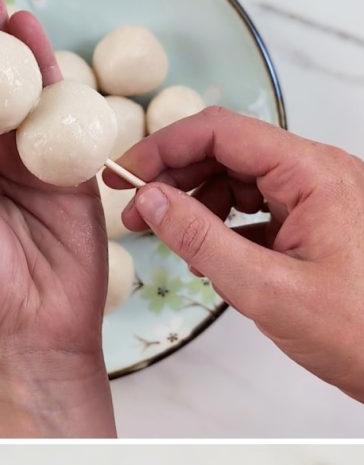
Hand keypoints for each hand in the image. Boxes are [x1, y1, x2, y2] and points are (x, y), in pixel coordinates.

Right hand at [105, 109, 363, 400]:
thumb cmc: (361, 333)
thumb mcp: (267, 290)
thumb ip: (201, 240)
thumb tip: (151, 201)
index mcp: (314, 172)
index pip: (221, 131)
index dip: (164, 146)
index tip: (123, 172)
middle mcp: (320, 173)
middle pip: (230, 150)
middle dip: (176, 175)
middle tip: (133, 210)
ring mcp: (323, 197)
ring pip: (244, 178)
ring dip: (200, 201)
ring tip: (169, 238)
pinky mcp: (322, 224)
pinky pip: (264, 207)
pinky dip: (229, 224)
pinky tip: (208, 255)